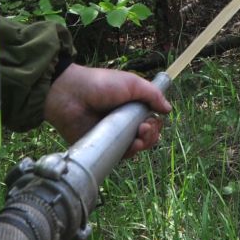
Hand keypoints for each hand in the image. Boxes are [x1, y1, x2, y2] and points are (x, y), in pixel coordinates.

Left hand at [43, 63, 170, 155]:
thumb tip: (168, 109)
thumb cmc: (100, 84)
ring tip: (139, 136)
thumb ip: (152, 95)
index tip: (153, 119)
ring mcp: (113, 136)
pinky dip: (129, 153)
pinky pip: (120, 156)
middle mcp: (123, 122)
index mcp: (130, 107)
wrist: (71, 95)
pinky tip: (132, 146)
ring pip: (136, 148)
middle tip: (144, 128)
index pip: (150, 121)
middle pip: (146, 137)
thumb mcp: (131, 83)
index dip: (155, 123)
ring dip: (144, 144)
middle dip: (152, 135)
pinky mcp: (102, 147)